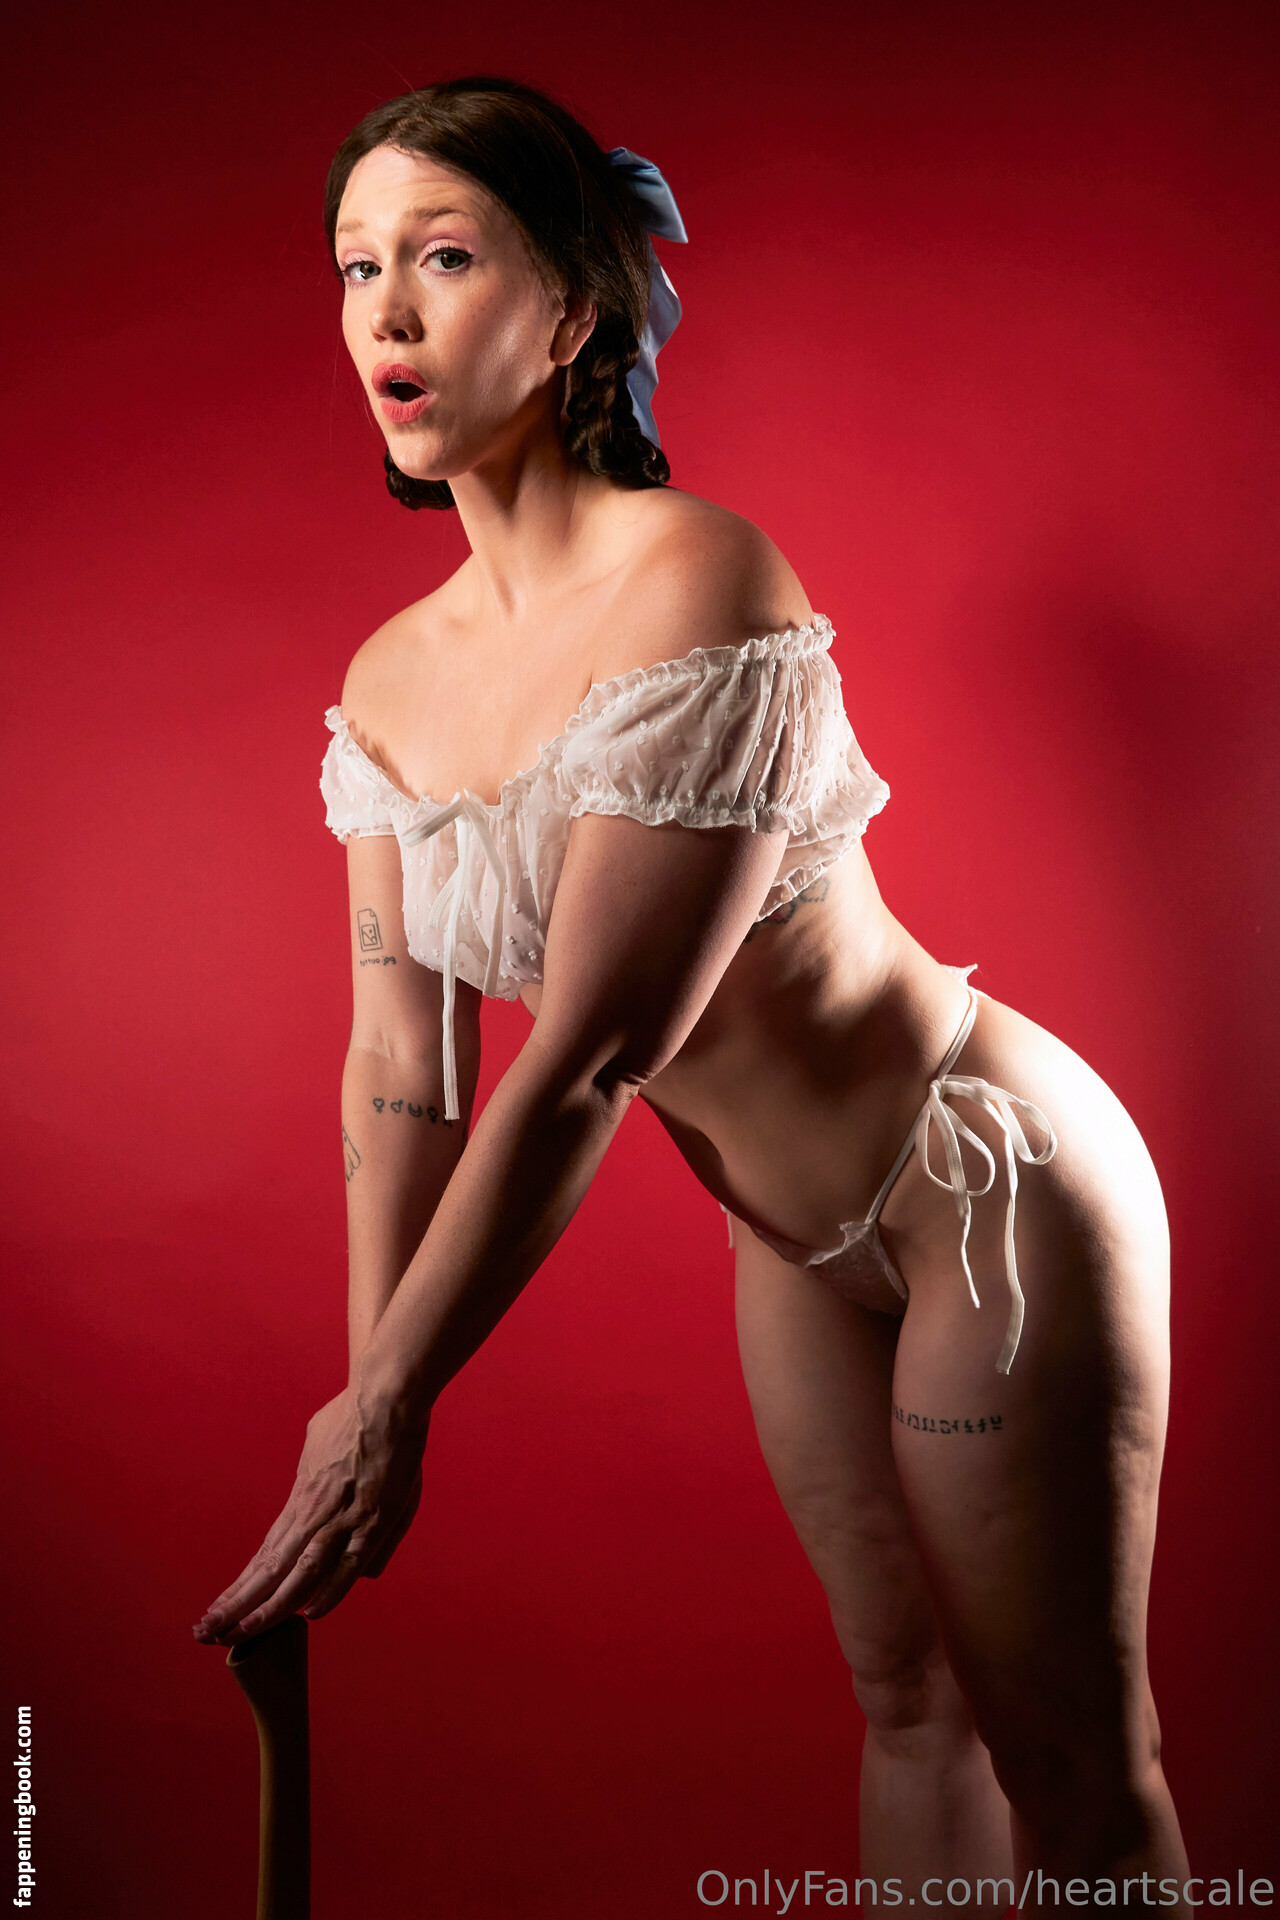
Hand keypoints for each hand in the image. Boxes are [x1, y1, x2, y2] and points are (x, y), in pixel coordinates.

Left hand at [192, 1380, 427, 1644]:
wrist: (385, 1397)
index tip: (217, 1611)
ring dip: (266, 1607)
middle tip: (203, 1632)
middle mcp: (313, 1515)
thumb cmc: (357, 1419)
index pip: (265, 1556)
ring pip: (297, 1573)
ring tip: (235, 1634)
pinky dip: (327, 1591)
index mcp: (302, 1501)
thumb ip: (332, 1500)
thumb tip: (345, 1551)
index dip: (241, 1587)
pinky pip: (346, 1563)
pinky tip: (307, 1616)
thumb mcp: (325, 1453)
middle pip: (269, 1570)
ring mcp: (340, 1519)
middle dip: (236, 1605)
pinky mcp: (371, 1519)